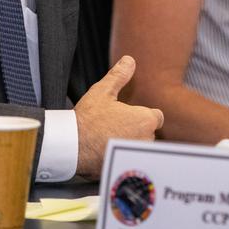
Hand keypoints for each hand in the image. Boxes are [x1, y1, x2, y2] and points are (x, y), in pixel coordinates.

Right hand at [73, 55, 163, 177]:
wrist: (72, 148)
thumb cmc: (87, 119)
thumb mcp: (102, 92)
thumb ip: (119, 75)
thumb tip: (129, 60)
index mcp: (145, 119)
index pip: (156, 117)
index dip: (143, 115)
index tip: (128, 116)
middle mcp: (147, 139)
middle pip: (148, 133)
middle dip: (135, 130)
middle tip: (113, 127)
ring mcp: (137, 156)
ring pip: (140, 148)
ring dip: (130, 144)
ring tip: (108, 140)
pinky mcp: (128, 168)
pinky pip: (131, 161)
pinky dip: (123, 158)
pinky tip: (107, 153)